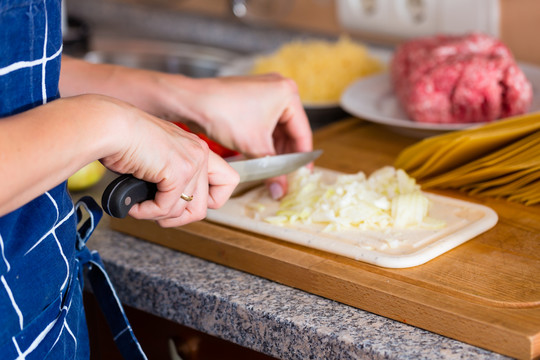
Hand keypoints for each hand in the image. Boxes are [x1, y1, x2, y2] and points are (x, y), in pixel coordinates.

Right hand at [99, 97, 238, 226]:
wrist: (109, 126)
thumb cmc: (125, 141)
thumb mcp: (160, 159)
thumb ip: (175, 178)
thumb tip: (174, 208)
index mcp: (199, 149)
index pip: (228, 182)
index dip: (211, 201)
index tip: (187, 202)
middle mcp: (200, 153)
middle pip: (203, 207)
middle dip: (177, 218)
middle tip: (156, 212)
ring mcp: (192, 162)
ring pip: (184, 211)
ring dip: (159, 215)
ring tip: (142, 206)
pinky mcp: (177, 172)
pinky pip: (165, 208)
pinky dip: (146, 212)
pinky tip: (134, 204)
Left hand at [161, 73, 313, 198]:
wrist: (191, 102)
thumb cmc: (224, 115)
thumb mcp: (255, 147)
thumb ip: (273, 171)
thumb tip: (281, 191)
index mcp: (288, 93)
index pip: (303, 132)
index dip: (303, 158)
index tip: (303, 176)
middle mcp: (280, 87)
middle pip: (290, 130)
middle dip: (286, 155)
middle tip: (286, 176)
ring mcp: (264, 89)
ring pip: (276, 127)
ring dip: (274, 149)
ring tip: (272, 170)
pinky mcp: (250, 95)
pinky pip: (264, 121)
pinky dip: (263, 139)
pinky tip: (259, 156)